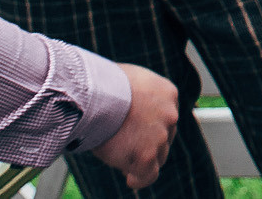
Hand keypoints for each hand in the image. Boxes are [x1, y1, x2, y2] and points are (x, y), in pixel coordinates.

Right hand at [94, 63, 179, 189]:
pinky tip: (131, 180)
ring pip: (157, 156)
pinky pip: (149, 175)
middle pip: (164, 137)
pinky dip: (141, 179)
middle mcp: (170, 114)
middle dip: (149, 144)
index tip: (139, 134)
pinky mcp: (147, 155)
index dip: (152, 127)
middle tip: (129, 148)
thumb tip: (129, 111)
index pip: (166, 116)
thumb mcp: (128, 82)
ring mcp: (160, 135)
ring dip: (143, 159)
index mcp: (167, 93)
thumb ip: (138, 96)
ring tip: (123, 160)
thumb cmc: (99, 86)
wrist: (92, 95)